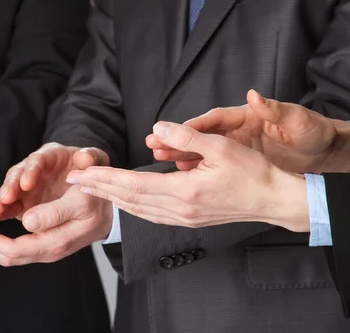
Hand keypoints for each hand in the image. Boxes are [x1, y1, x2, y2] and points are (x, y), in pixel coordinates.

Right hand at [0, 143, 108, 222]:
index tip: (27, 184)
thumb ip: (90, 158)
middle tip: (5, 198)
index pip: (39, 159)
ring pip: (11, 190)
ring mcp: (27, 186)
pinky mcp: (24, 203)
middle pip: (18, 174)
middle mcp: (35, 169)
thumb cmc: (93, 172)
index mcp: (52, 155)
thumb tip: (82, 157)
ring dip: (2, 200)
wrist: (94, 192)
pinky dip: (2, 211)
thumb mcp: (96, 162)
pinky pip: (10, 207)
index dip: (31, 170)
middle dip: (10, 186)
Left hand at [0, 185, 112, 265]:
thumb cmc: (98, 202)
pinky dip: (2, 226)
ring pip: (9, 247)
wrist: (114, 206)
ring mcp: (43, 239)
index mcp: (53, 243)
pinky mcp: (43, 229)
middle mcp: (45, 244)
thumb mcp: (81, 203)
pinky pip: (18, 234)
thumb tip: (25, 223)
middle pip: (5, 254)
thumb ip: (53, 213)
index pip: (12, 251)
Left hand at [71, 122, 309, 232]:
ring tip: (92, 190)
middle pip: (129, 199)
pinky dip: (131, 207)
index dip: (105, 178)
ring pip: (137, 210)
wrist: (274, 200)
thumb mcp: (221, 146)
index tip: (82, 173)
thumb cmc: (252, 172)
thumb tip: (156, 129)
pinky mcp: (188, 220)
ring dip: (112, 199)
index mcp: (185, 191)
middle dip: (99, 189)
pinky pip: (151, 215)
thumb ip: (186, 137)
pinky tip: (123, 202)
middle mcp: (179, 210)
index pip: (133, 184)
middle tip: (75, 181)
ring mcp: (183, 218)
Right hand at [148, 89, 349, 173]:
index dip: (193, 125)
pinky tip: (177, 172)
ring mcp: (234, 148)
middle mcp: (236, 131)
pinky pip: (208, 166)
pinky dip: (192, 168)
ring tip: (159, 156)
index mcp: (247, 116)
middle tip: (154, 142)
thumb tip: (255, 95)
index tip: (172, 130)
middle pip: (199, 134)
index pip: (214, 118)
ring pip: (199, 151)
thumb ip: (274, 109)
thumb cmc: (312, 134)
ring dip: (178, 153)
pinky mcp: (235, 163)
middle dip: (176, 139)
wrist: (323, 155)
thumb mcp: (296, 120)